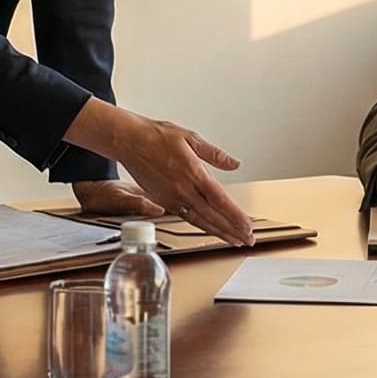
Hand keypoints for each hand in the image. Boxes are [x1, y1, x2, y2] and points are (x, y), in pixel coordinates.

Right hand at [75, 102, 254, 244]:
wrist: (129, 141)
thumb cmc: (156, 136)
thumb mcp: (191, 138)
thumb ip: (215, 155)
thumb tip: (234, 164)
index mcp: (193, 173)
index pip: (220, 200)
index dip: (235, 216)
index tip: (247, 226)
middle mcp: (183, 189)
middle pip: (213, 216)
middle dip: (232, 230)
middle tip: (248, 240)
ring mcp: (172, 197)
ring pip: (200, 220)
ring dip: (219, 232)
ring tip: (234, 241)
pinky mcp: (163, 200)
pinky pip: (186, 217)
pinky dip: (201, 226)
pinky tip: (211, 230)